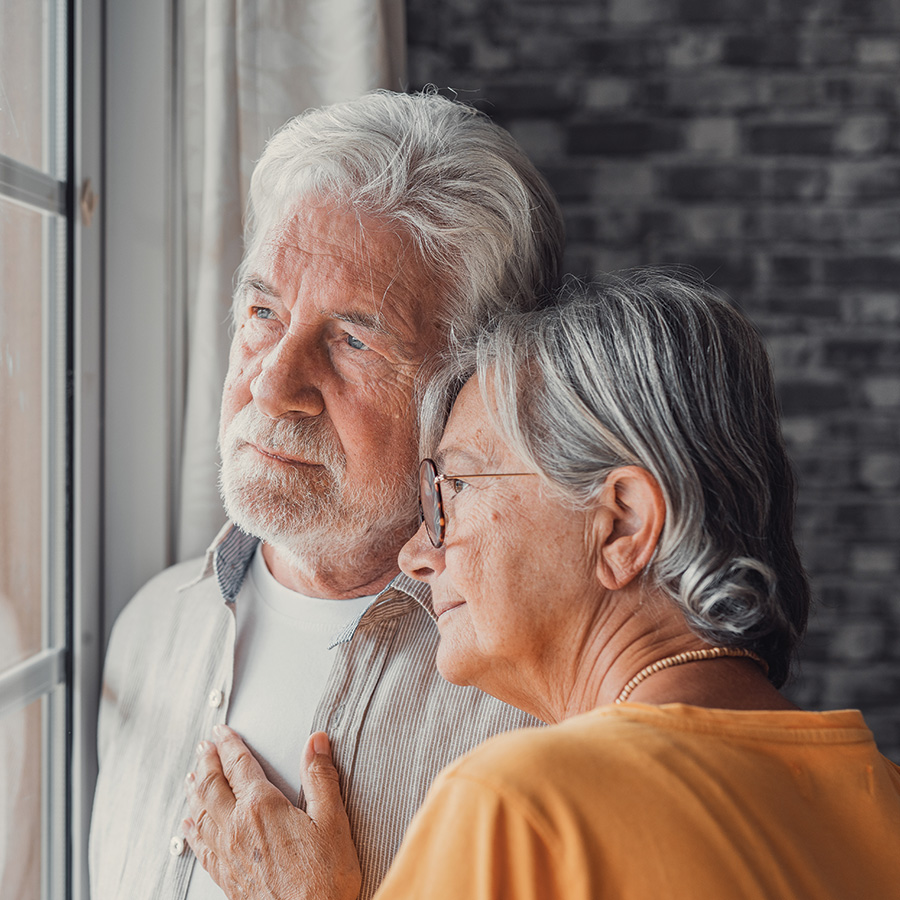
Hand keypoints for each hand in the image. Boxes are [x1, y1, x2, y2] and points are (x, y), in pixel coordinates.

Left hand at [183, 726, 360, 899]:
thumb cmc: (325, 879)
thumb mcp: (333, 821)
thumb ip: (321, 778)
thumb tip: (316, 742)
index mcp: (262, 807)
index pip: (239, 766)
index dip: (229, 745)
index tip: (221, 732)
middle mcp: (237, 828)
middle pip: (212, 785)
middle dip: (207, 762)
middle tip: (203, 746)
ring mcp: (227, 855)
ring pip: (201, 813)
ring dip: (194, 791)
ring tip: (191, 777)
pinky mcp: (226, 878)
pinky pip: (200, 847)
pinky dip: (191, 830)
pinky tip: (189, 825)